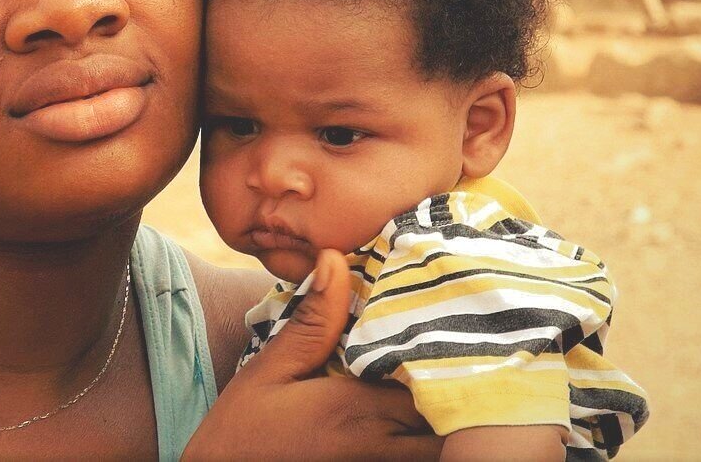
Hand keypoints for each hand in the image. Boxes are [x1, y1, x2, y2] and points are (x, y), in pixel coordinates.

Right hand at [184, 250, 440, 460]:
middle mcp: (382, 445)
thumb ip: (312, 321)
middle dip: (456, 380)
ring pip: (440, 442)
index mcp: (359, 410)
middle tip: (452, 344)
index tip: (442, 318)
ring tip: (442, 375)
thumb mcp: (271, 368)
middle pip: (452, 414)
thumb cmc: (245, 429)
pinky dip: (427, 435)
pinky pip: (418, 455)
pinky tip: (417, 411)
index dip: (446, 348)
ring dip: (447, 411)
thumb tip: (336, 258)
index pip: (433, 376)